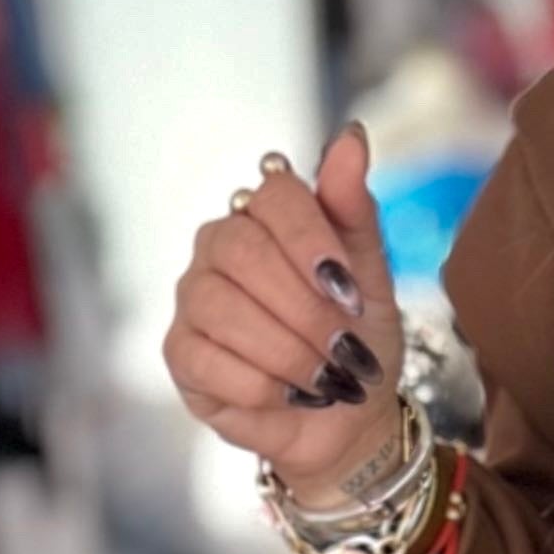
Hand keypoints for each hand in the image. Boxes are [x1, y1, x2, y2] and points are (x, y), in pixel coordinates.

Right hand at [161, 126, 406, 506]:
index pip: (275, 194)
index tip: (352, 294)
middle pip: (245, 252)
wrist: (349, 418)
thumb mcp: (373, 275)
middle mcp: (220, 246)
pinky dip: (262, 385)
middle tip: (346, 349)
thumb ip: (355, 208)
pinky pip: (209, 360)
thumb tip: (352, 135)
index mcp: (266, 215)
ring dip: (288, 351)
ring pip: (223, 308)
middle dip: (306, 310)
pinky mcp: (180, 352)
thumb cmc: (357, 336)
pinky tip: (290, 395)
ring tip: (326, 378)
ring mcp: (193, 298)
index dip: (314, 243)